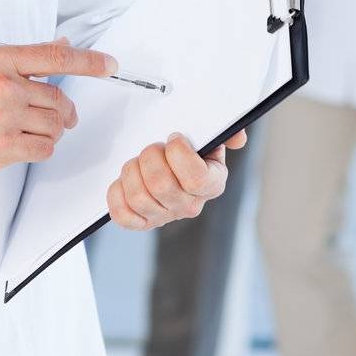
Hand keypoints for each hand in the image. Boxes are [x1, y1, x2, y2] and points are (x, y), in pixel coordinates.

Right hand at [0, 38, 115, 177]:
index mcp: (0, 61)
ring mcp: (5, 117)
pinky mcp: (4, 147)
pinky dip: (42, 147)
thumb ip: (22, 57)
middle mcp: (5, 87)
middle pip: (59, 98)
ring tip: (33, 129)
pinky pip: (44, 148)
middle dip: (64, 110)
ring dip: (52, 130)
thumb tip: (60, 45)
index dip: (89, 62)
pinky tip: (25, 143)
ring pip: (55, 125)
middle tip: (60, 115)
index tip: (109, 65)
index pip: (56, 58)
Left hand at [106, 129, 246, 230]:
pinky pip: (122, 215)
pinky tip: (126, 181)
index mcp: (212, 183)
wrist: (172, 167)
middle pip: (162, 185)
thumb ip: (225, 133)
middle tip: (153, 147)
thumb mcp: (209, 137)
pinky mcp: (142, 222)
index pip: (196, 178)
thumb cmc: (189, 150)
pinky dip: (117, 193)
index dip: (179, 154)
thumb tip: (237, 139)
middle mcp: (190, 204)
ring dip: (132, 171)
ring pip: (139, 197)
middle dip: (150, 157)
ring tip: (138, 162)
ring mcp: (165, 216)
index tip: (174, 138)